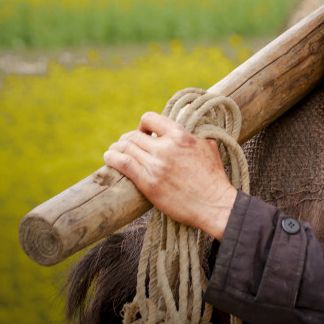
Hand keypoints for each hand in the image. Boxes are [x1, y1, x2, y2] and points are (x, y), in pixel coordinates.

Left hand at [103, 111, 237, 238]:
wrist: (214, 204)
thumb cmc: (214, 177)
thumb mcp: (209, 146)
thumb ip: (195, 135)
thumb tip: (191, 128)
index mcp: (180, 136)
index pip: (150, 119)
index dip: (143, 125)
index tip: (143, 133)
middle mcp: (165, 148)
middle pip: (134, 135)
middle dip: (127, 139)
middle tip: (127, 146)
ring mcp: (156, 165)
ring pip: (125, 148)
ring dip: (117, 148)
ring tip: (114, 152)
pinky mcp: (148, 183)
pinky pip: (123, 164)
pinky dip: (112, 158)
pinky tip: (109, 158)